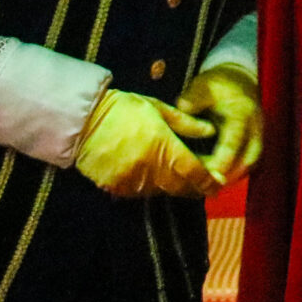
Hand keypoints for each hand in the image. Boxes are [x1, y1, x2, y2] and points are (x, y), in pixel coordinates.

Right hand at [75, 90, 218, 198]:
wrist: (82, 121)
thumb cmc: (123, 109)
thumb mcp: (158, 109)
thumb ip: (187, 123)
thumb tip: (211, 131)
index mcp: (164, 148)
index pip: (195, 172)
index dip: (209, 182)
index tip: (218, 185)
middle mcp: (151, 169)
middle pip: (180, 187)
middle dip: (194, 187)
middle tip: (204, 184)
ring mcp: (133, 181)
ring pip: (162, 191)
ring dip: (173, 187)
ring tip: (181, 179)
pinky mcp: (117, 188)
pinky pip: (141, 193)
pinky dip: (151, 187)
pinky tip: (154, 177)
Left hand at [176, 64, 263, 187]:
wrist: (238, 81)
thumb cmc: (217, 85)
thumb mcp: (204, 86)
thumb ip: (194, 98)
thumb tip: (182, 107)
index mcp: (241, 114)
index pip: (235, 141)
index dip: (224, 159)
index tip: (209, 174)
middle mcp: (254, 127)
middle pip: (249, 158)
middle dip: (231, 175)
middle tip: (209, 188)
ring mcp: (258, 136)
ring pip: (251, 164)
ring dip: (234, 177)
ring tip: (211, 188)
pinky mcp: (256, 142)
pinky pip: (250, 163)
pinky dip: (236, 174)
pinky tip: (218, 181)